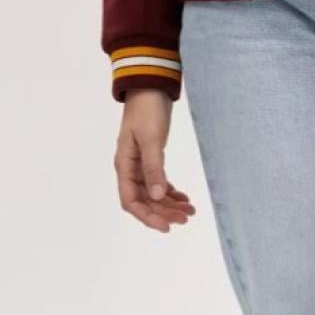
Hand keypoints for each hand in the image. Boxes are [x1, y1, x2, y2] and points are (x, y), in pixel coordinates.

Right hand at [113, 88, 194, 232]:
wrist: (150, 87)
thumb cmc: (147, 111)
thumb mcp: (151, 140)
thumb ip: (154, 169)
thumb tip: (157, 196)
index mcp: (124, 165)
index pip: (131, 201)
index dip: (147, 217)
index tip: (167, 227)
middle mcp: (130, 168)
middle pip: (144, 201)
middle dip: (164, 212)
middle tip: (186, 219)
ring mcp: (139, 164)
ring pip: (153, 194)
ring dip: (170, 204)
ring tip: (190, 210)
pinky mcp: (151, 158)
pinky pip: (159, 183)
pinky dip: (171, 192)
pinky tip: (184, 198)